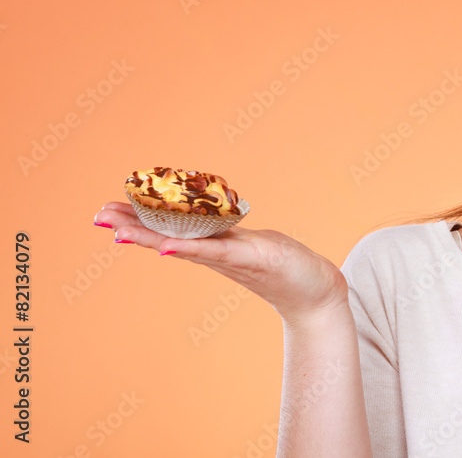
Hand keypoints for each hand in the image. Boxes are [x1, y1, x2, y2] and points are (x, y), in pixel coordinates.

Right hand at [94, 202, 349, 324]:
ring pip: (185, 245)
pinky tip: (169, 246)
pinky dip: (193, 248)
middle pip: (168, 237)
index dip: (138, 222)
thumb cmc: (286, 266)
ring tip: (118, 230)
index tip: (104, 213)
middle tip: (97, 217)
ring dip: (152, 237)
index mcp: (215, 245)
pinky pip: (218, 252)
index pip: (170, 230)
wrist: (318, 294)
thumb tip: (207, 223)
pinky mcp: (255, 258)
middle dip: (133, 227)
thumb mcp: (251, 244)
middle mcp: (217, 253)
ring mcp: (233, 257)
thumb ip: (227, 235)